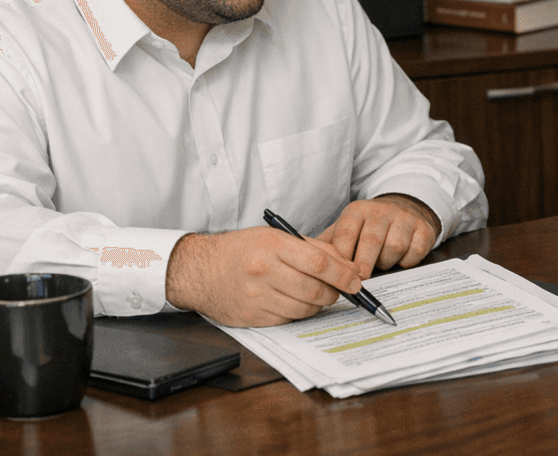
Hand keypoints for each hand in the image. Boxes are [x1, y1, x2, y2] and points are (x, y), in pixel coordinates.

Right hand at [165, 227, 363, 327]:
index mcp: (272, 246)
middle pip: (315, 290)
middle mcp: (264, 272)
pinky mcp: (252, 318)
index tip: (357, 280)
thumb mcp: (275, 236)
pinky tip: (296, 302)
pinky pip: (288, 320)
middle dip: (335, 293)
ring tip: (318, 294)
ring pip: (304, 308)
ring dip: (319, 304)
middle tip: (340, 290)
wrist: (200, 270)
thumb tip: (347, 264)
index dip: (343, 274)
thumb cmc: (241, 249)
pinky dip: (300, 313)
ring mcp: (257, 297)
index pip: (319, 262)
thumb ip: (313, 248)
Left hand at [317, 194, 440, 276]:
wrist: (404, 209)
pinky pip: (414, 251)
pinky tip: (400, 259)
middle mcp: (381, 211)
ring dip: (387, 262)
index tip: (339, 275)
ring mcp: (404, 218)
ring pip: (394, 247)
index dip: (342, 259)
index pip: (345, 234)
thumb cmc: (369, 227)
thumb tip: (305, 265)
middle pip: (371, 241)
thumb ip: (328, 245)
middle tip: (360, 280)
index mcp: (357, 211)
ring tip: (381, 263)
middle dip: (364, 265)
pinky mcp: (423, 228)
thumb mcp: (346, 229)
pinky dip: (407, 261)